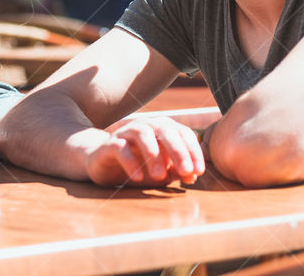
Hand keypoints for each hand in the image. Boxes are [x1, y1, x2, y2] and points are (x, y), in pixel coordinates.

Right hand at [85, 117, 204, 186]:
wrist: (105, 165)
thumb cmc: (139, 166)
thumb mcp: (163, 171)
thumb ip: (178, 171)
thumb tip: (194, 175)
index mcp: (162, 129)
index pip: (183, 132)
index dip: (193, 150)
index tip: (198, 171)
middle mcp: (145, 125)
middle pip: (164, 129)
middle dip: (178, 150)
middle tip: (185, 171)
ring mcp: (126, 133)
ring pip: (142, 134)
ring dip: (154, 154)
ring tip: (160, 176)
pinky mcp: (110, 144)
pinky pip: (120, 147)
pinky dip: (130, 162)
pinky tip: (138, 177)